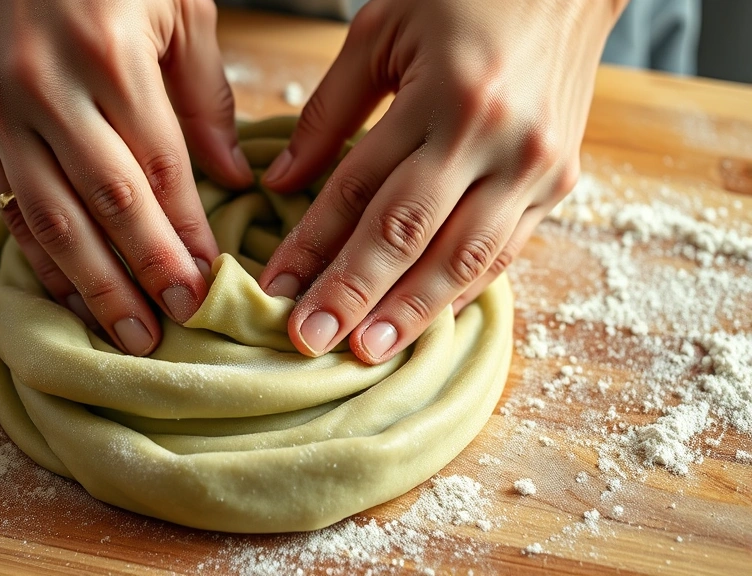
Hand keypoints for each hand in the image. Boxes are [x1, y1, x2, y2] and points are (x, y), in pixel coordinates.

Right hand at [0, 0, 252, 355]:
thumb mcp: (177, 6)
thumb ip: (205, 95)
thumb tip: (234, 177)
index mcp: (106, 52)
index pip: (159, 168)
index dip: (187, 232)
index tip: (210, 283)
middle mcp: (43, 84)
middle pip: (106, 203)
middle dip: (146, 273)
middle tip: (175, 326)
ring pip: (51, 217)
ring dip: (92, 285)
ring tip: (127, 334)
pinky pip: (8, 203)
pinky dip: (41, 256)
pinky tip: (70, 292)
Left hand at [258, 0, 624, 363]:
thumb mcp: (382, 32)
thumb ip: (329, 112)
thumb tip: (281, 182)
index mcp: (445, 96)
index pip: (361, 188)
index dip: (313, 242)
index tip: (274, 286)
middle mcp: (496, 139)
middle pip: (411, 234)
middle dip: (355, 293)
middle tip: (310, 340)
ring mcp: (536, 167)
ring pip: (465, 258)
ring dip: (411, 311)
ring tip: (366, 352)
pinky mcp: (560, 183)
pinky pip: (504, 252)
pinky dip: (460, 290)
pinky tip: (422, 319)